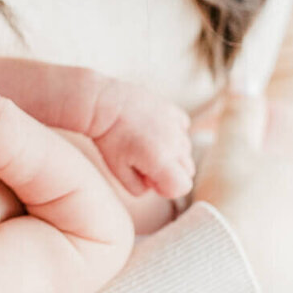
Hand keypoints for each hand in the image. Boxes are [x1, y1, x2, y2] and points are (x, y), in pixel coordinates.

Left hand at [89, 81, 195, 198]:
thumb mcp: (119, 172)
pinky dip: (173, 133)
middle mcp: (175, 143)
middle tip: (145, 162)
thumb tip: (152, 185)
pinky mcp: (174, 111)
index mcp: (162, 160)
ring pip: (186, 150)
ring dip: (171, 153)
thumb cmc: (110, 139)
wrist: (105, 104)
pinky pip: (183, 129)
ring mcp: (176, 126)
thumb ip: (139, 188)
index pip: (182, 187)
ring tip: (146, 144)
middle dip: (170, 173)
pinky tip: (153, 130)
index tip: (149, 178)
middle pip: (187, 171)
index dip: (166, 188)